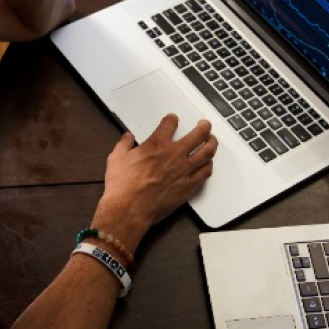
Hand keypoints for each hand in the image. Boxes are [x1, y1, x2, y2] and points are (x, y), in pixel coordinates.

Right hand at [91, 114, 217, 250]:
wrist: (129, 209)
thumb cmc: (122, 185)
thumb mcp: (116, 158)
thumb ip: (124, 144)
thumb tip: (128, 137)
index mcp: (157, 144)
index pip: (170, 123)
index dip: (172, 119)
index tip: (173, 120)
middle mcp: (174, 154)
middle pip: (198, 134)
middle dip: (204, 127)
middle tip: (205, 125)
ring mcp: (184, 170)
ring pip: (207, 152)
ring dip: (212, 143)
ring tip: (212, 141)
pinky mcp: (188, 186)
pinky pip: (205, 173)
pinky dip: (208, 166)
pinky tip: (208, 164)